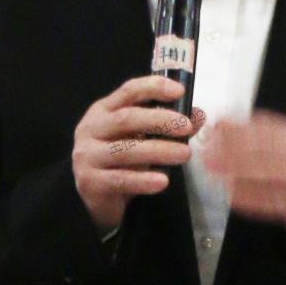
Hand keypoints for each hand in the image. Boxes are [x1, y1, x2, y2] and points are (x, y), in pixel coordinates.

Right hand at [71, 75, 204, 231]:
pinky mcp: (90, 182)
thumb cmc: (120, 161)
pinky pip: (120, 179)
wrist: (96, 197)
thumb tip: (197, 115)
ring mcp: (87, 155)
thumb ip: (167, 126)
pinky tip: (162, 181)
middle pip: (126, 119)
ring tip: (184, 154)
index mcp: (104, 110)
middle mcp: (91, 129)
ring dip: (158, 151)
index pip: (128, 91)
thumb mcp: (142, 139)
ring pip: (125, 150)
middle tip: (186, 127)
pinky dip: (143, 180)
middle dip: (160, 120)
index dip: (153, 87)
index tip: (179, 91)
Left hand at [198, 112, 285, 238]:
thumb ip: (261, 138)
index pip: (267, 128)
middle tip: (207, 150)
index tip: (216, 126)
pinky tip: (231, 194)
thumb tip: (223, 126)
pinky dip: (250, 198)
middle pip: (266, 149)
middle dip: (232, 148)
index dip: (238, 126)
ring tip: (213, 171)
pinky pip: (273, 202)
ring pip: (268, 173)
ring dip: (237, 170)